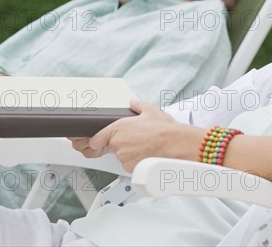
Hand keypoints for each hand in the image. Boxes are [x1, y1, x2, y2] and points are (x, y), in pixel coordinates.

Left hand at [70, 100, 201, 171]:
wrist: (176, 144)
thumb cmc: (164, 129)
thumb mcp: (151, 110)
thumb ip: (138, 105)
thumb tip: (134, 102)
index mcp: (118, 128)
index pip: (96, 139)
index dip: (97, 142)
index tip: (99, 143)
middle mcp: (118, 143)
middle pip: (111, 148)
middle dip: (121, 145)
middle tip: (137, 142)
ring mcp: (123, 157)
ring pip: (122, 157)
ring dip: (131, 154)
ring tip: (147, 147)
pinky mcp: (131, 168)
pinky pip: (130, 166)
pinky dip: (137, 162)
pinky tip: (148, 154)